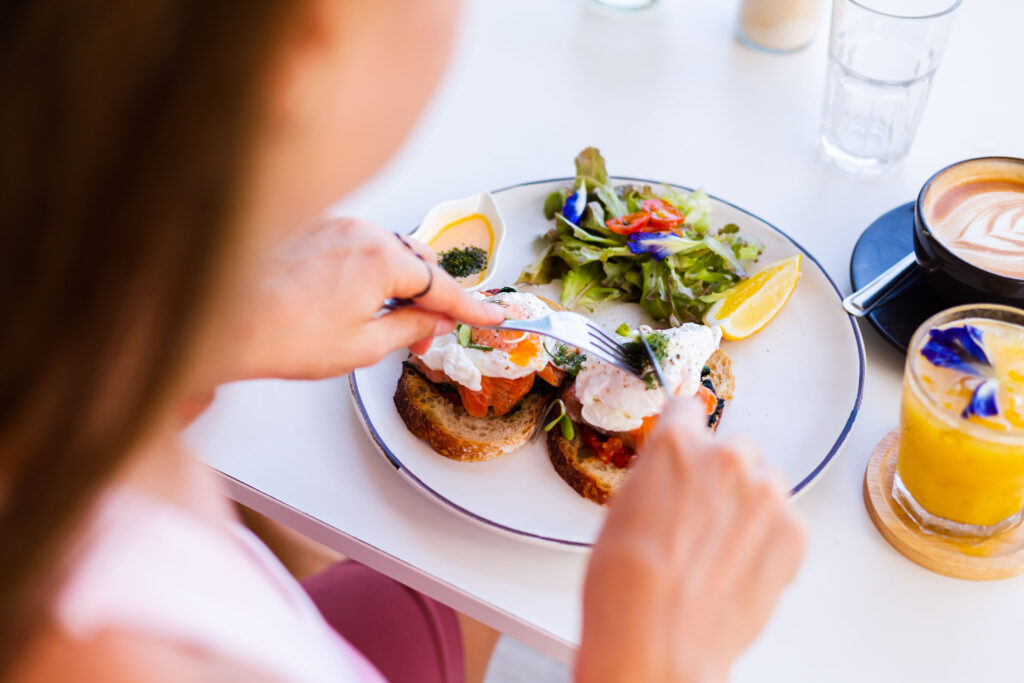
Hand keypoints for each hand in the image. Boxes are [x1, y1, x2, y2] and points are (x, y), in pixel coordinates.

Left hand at [228, 216, 504, 379]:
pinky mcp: (309, 226)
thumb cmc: (281, 336)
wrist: (217, 322)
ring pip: (386, 249)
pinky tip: (352, 297)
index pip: (442, 286)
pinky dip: (368, 267)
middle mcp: (361, 231)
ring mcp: (332, 223)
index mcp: (382, 259)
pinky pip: (357, 243)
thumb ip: (409, 328)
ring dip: (397, 280)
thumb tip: (434, 321)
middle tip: (428, 334)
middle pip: (417, 260)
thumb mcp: (362, 346)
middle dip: (430, 295)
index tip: (495, 316)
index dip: (472, 307)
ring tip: (386, 319)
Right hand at [576, 399, 805, 682]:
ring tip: (722, 552)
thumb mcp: (623, 509)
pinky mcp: (794, 532)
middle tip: (703, 519)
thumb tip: (673, 482)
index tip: (691, 446)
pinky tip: (740, 571)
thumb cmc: (624, 585)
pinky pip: (787, 525)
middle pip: (737, 450)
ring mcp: (764, 493)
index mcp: (674, 444)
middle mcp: (725, 457)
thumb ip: (658, 479)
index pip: (690, 409)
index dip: (687, 433)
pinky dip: (771, 544)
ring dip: (751, 508)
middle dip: (724, 478)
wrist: (655, 638)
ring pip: (767, 485)